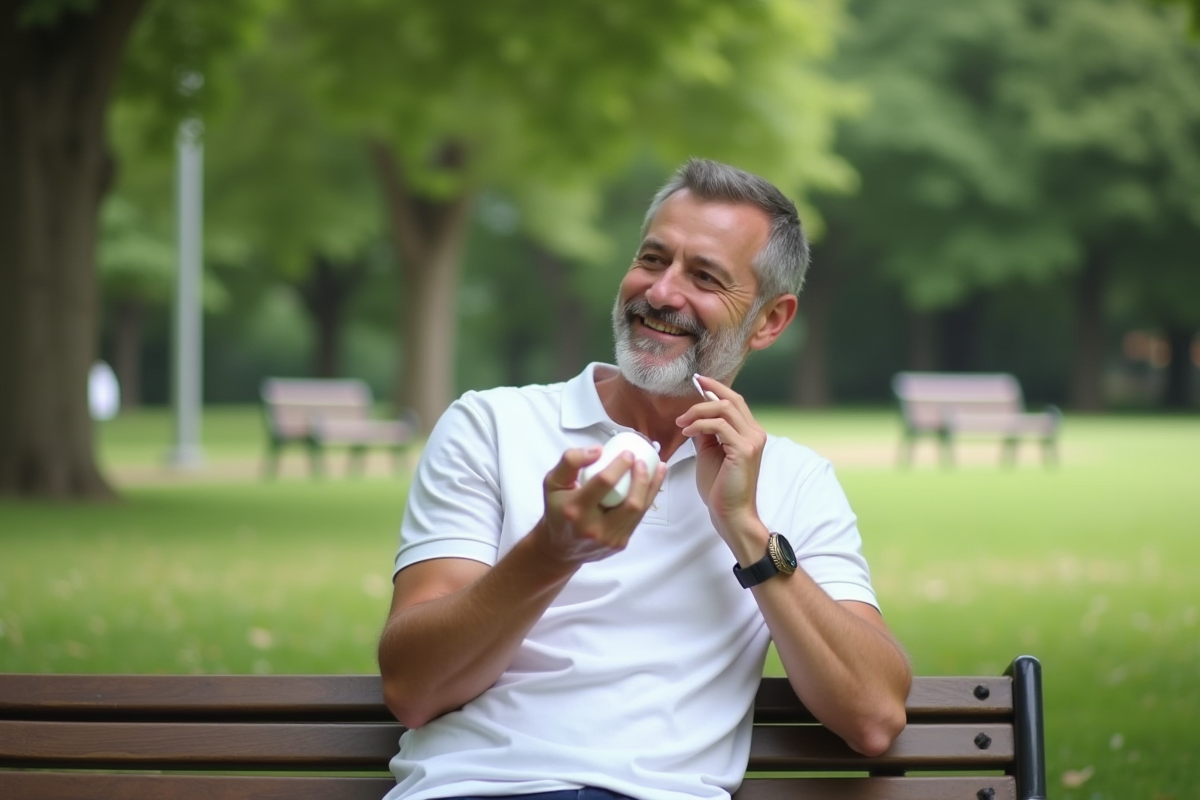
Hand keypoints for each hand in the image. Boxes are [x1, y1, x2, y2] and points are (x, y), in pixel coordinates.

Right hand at [533, 445, 666, 564]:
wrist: (559, 547)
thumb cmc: (557, 509)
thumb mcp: (552, 481)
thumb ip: (570, 461)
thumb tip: (599, 450)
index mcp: (574, 510)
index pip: (604, 483)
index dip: (620, 465)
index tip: (628, 453)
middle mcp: (593, 528)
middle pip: (629, 503)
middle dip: (642, 478)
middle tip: (642, 461)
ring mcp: (609, 539)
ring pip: (639, 511)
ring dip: (651, 486)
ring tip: (657, 467)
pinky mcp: (620, 543)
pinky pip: (638, 518)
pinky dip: (649, 498)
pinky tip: (653, 482)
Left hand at [676, 376, 766, 540]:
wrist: (730, 512)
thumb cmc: (719, 487)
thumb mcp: (709, 452)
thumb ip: (707, 433)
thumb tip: (696, 415)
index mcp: (749, 432)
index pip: (735, 401)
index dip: (717, 388)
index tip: (698, 380)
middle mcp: (755, 433)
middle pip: (731, 400)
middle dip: (707, 393)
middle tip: (686, 395)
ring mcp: (752, 440)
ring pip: (724, 410)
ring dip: (698, 412)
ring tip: (681, 422)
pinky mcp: (744, 450)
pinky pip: (719, 426)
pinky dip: (700, 424)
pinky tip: (687, 431)